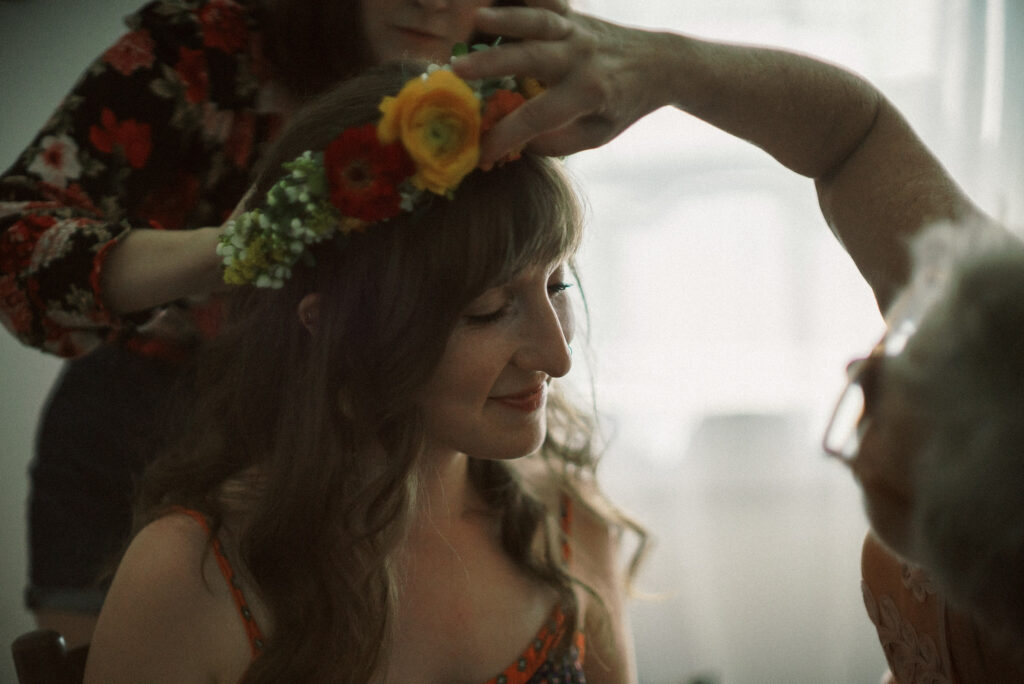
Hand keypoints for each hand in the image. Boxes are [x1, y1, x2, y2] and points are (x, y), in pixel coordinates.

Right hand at [453, 1, 673, 167]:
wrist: (658, 63)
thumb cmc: (622, 105)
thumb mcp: (598, 134)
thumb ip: (559, 142)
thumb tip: (517, 142)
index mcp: (588, 92)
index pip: (537, 117)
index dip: (505, 136)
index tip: (480, 152)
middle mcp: (581, 57)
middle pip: (532, 58)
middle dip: (493, 62)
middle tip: (457, 70)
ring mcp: (576, 30)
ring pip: (539, 22)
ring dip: (505, 19)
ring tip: (474, 19)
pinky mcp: (572, 14)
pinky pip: (545, 2)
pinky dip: (521, 0)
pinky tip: (490, 0)